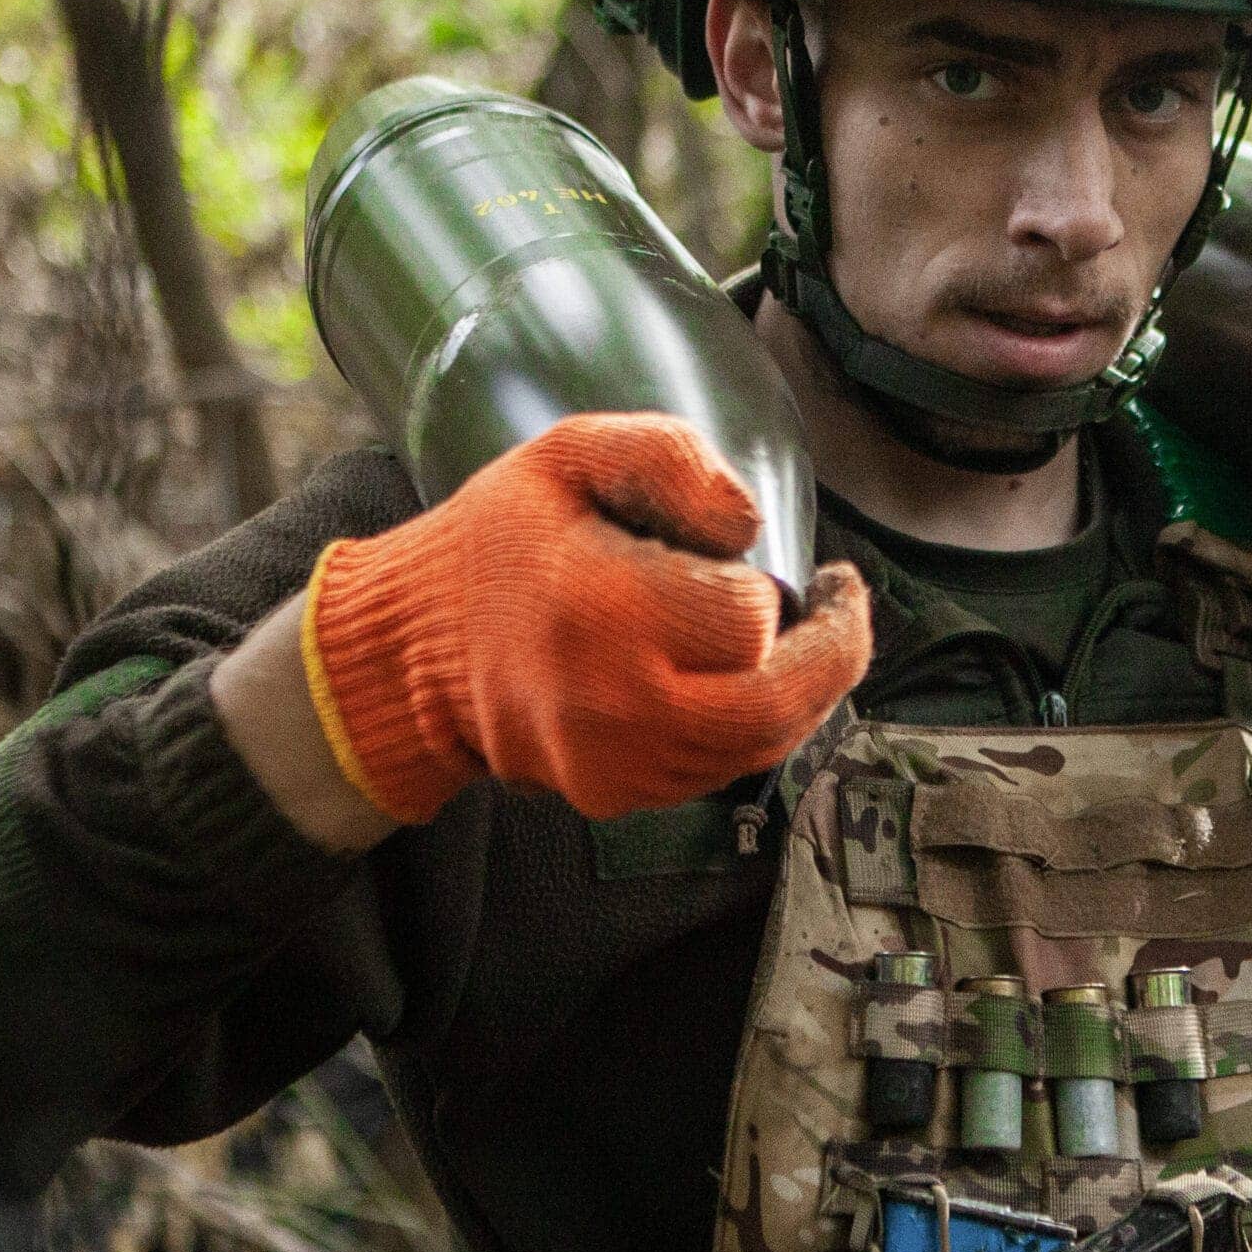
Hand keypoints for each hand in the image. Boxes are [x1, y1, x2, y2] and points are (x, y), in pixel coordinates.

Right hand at [302, 412, 872, 822]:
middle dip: (830, 653)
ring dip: (797, 692)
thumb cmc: (497, 542)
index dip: (769, 584)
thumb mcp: (567, 456)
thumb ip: (668, 458)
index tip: (754, 557)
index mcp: (599, 610)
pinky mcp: (617, 796)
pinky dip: (747, 725)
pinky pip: (720, 770)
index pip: (746, 618)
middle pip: (775, 704)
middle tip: (840, 605)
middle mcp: (612, 704)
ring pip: (759, 746)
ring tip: (797, 636)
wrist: (411, 654)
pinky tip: (735, 675)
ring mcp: (615, 764)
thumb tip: (750, 522)